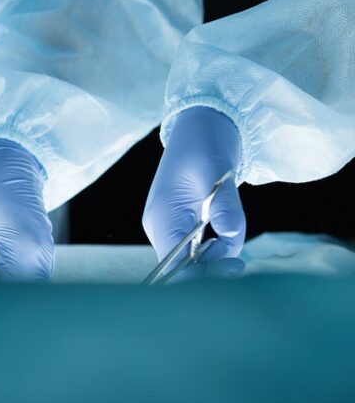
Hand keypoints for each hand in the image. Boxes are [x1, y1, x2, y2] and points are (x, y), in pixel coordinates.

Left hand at [0, 138, 54, 281]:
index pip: (7, 294)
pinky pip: (29, 280)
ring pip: (26, 291)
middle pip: (21, 297)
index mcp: (24, 247)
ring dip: (2, 292)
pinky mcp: (41, 250)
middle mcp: (41, 255)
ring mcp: (45, 253)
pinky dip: (9, 283)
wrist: (16, 157)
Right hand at [143, 107, 245, 277]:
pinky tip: (226, 238)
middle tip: (241, 264)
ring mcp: (170, 226)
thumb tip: (230, 235)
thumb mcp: (219, 172)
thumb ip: (225, 207)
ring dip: (216, 259)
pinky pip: (196, 249)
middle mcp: (161, 226)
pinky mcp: (182, 223)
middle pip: (182, 267)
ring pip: (192, 260)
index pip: (173, 264)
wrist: (202, 125)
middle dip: (211, 270)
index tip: (231, 269)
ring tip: (234, 240)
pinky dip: (215, 250)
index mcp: (163, 216)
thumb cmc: (205, 143)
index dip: (199, 277)